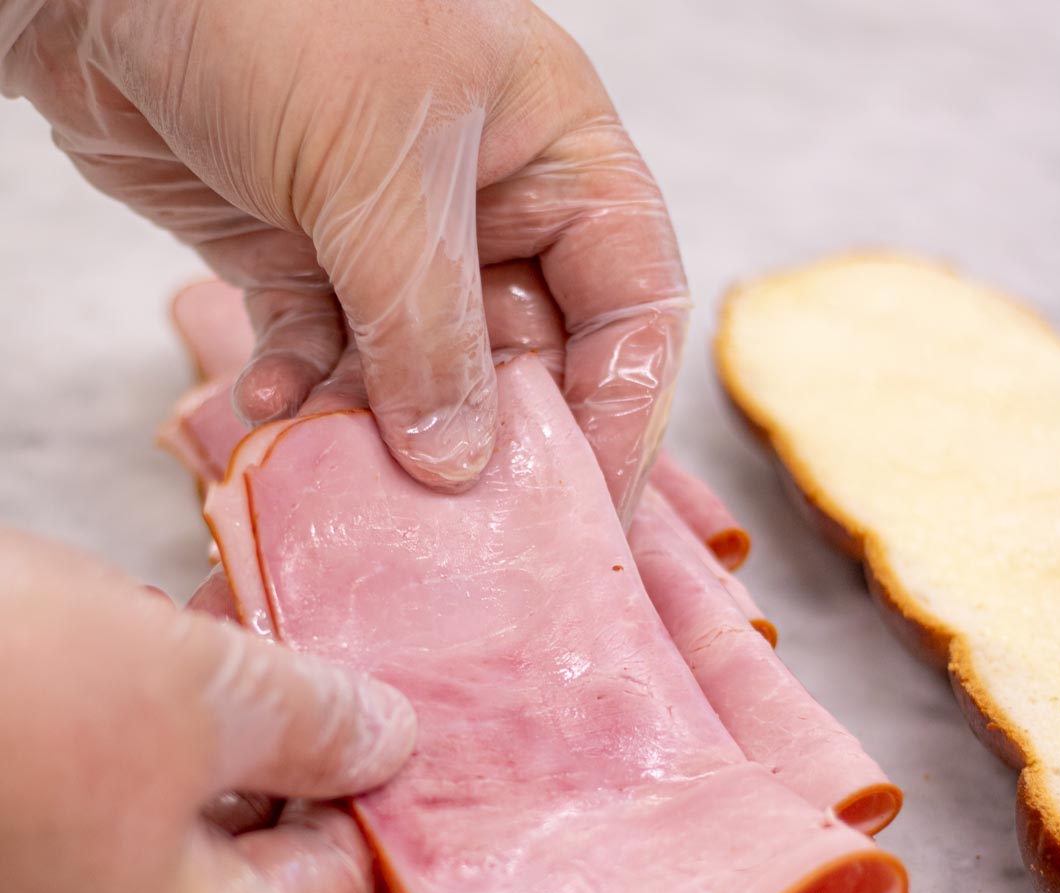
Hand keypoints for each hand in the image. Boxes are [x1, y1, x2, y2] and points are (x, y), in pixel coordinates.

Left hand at [0, 0, 688, 516]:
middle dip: (493, 437)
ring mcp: (397, 240)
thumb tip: (460, 465)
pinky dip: (305, 390)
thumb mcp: (378, 168)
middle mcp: (491, 205)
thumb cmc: (272, 11)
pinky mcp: (310, 263)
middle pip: (530, 357)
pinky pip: (333, 358)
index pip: (631, 303)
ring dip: (384, 424)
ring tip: (343, 459)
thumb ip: (428, 328)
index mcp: (557, 155)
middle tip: (463, 519)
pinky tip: (272, 401)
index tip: (591, 504)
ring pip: (425, 375)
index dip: (624, 409)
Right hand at [0, 530, 414, 892]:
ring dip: (210, 714)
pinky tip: (133, 635)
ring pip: (164, 811)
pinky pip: (90, 786)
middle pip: (246, 855)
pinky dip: (131, 714)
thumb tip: (393, 741)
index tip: (398, 712)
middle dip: (290, 742)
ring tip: (229, 617)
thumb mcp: (197, 695)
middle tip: (314, 645)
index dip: (375, 801)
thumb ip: (312, 724)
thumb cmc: (11, 689)